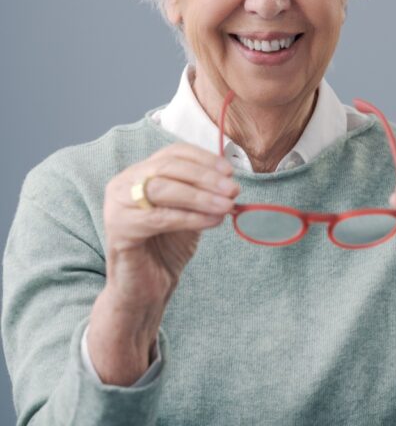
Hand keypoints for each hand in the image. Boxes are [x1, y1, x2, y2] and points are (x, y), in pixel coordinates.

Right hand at [89, 143, 237, 383]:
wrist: (146, 287)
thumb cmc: (167, 246)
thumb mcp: (190, 211)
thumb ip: (204, 192)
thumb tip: (231, 181)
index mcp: (139, 173)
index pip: (173, 153)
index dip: (204, 159)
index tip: (230, 172)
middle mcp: (123, 184)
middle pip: (168, 167)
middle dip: (206, 177)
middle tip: (233, 190)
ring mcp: (116, 206)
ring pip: (163, 189)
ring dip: (201, 196)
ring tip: (227, 206)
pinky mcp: (118, 230)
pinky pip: (160, 218)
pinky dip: (191, 217)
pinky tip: (213, 221)